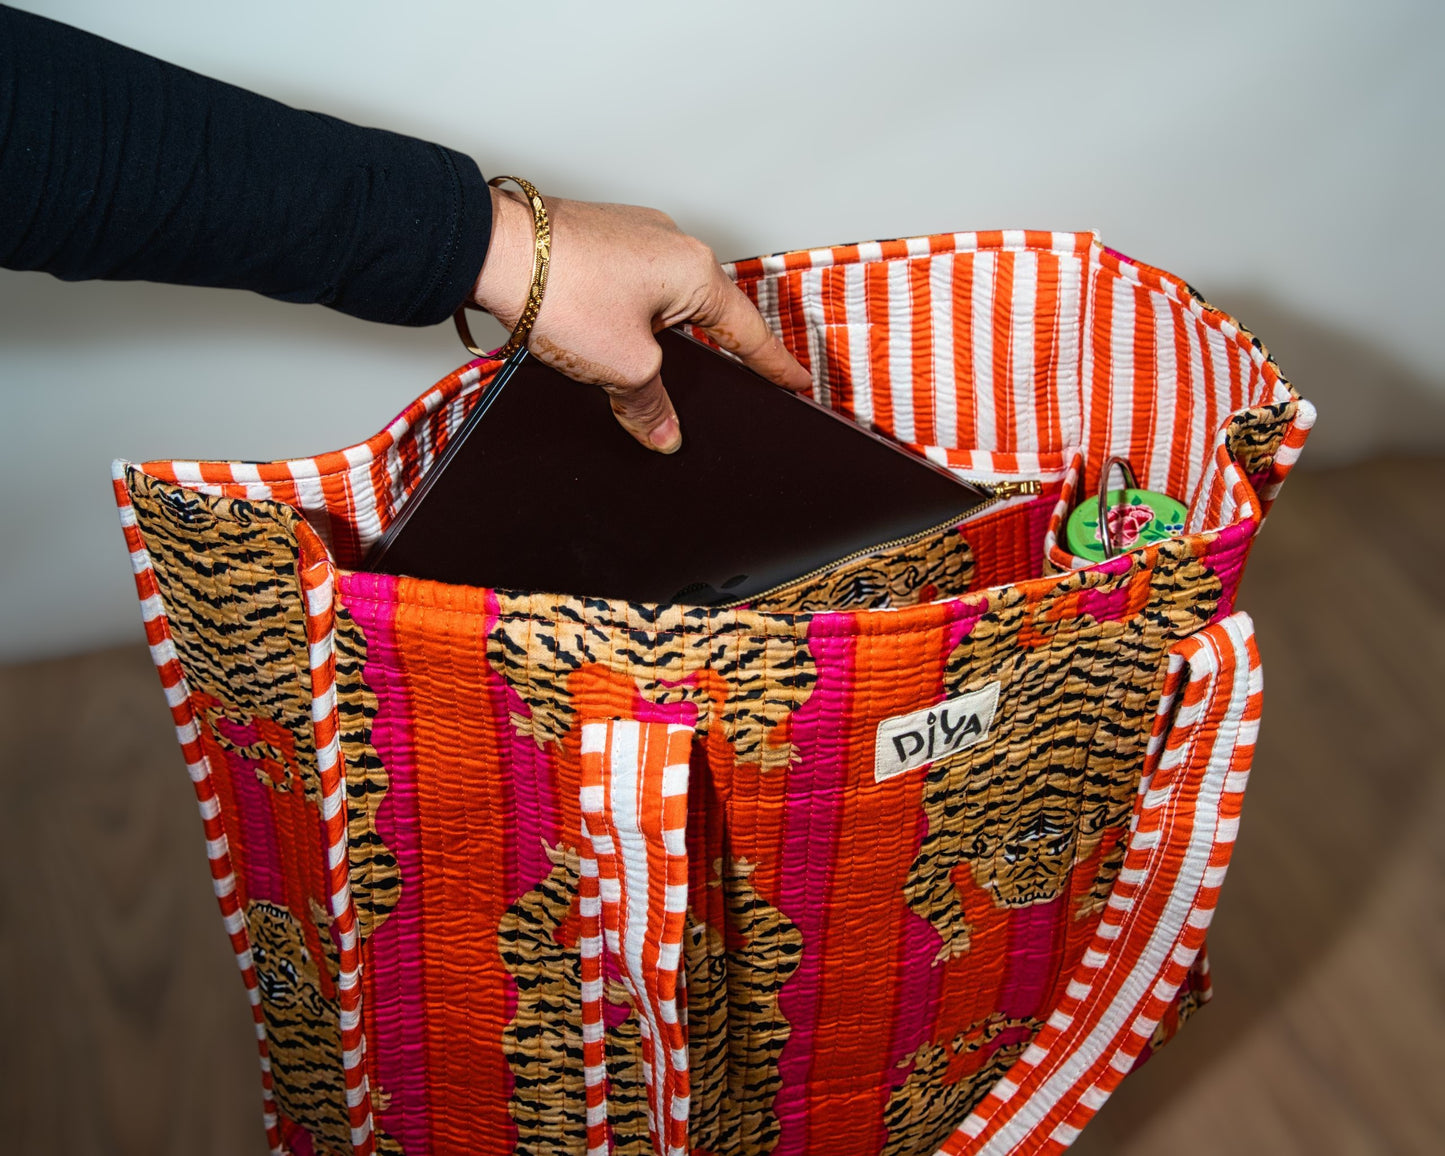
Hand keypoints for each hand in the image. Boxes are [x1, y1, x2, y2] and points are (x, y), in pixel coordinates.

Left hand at [470, 185, 811, 452]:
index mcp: (696, 270)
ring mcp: (633, 235)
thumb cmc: (560, 290)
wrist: (490, 249)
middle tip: (726, 382)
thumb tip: (664, 433)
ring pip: (665, 299)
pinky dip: (628, 318)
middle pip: (707, 312)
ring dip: (657, 337)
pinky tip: (604, 339)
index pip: (748, 330)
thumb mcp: (621, 366)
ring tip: (636, 368)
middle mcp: (672, 243)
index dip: (773, 363)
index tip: (795, 380)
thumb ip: (652, 404)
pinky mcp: (598, 239)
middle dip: (710, 352)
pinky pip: (633, 286)